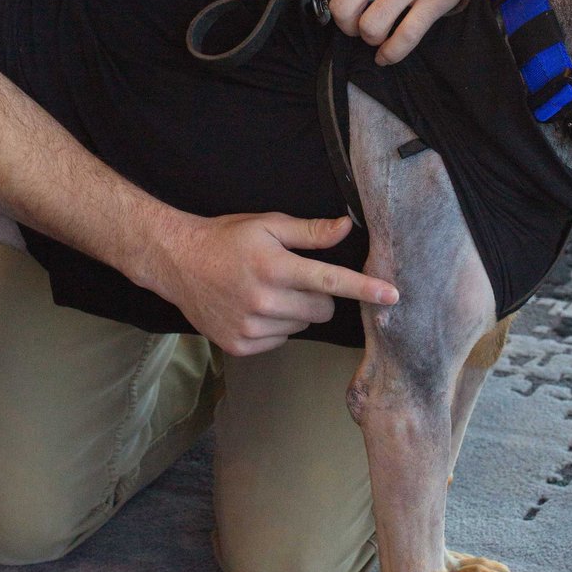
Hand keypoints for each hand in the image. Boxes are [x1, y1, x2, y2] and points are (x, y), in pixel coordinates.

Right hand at [148, 211, 398, 355]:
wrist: (178, 262)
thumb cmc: (226, 239)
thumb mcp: (268, 225)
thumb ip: (310, 231)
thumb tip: (346, 227)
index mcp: (275, 266)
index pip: (331, 280)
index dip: (365, 288)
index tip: (392, 295)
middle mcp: (264, 300)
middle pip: (322, 309)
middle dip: (319, 296)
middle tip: (294, 278)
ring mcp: (251, 327)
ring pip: (302, 327)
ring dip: (295, 312)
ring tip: (267, 291)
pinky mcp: (241, 345)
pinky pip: (280, 340)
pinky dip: (276, 327)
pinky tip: (254, 308)